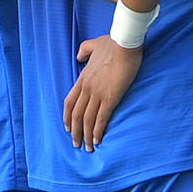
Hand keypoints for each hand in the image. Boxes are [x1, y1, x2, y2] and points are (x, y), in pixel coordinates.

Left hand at [63, 34, 141, 151]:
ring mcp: (97, 93)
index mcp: (83, 78)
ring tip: (88, 148)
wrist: (124, 43)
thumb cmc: (113, 43)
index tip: (68, 128)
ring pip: (87, 120)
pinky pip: (100, 118)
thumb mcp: (94, 44)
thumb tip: (79, 57)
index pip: (70, 102)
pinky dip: (97, 131)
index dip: (67, 117)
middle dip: (76, 132)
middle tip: (77, 144)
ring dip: (86, 136)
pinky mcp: (110, 97)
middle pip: (76, 115)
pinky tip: (98, 141)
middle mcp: (87, 88)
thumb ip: (84, 50)